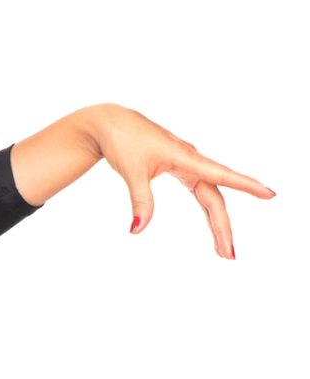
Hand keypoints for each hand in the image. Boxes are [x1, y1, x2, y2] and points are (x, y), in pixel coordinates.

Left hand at [79, 104, 274, 258]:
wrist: (110, 122)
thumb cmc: (122, 141)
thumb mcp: (132, 172)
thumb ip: (140, 201)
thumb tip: (137, 230)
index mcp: (185, 157)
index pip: (221, 175)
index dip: (246, 185)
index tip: (269, 194)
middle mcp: (191, 160)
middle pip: (215, 197)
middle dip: (222, 227)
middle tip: (228, 255)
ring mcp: (186, 164)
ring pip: (209, 196)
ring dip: (216, 221)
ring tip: (222, 249)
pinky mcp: (178, 167)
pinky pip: (200, 190)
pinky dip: (206, 208)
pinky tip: (212, 223)